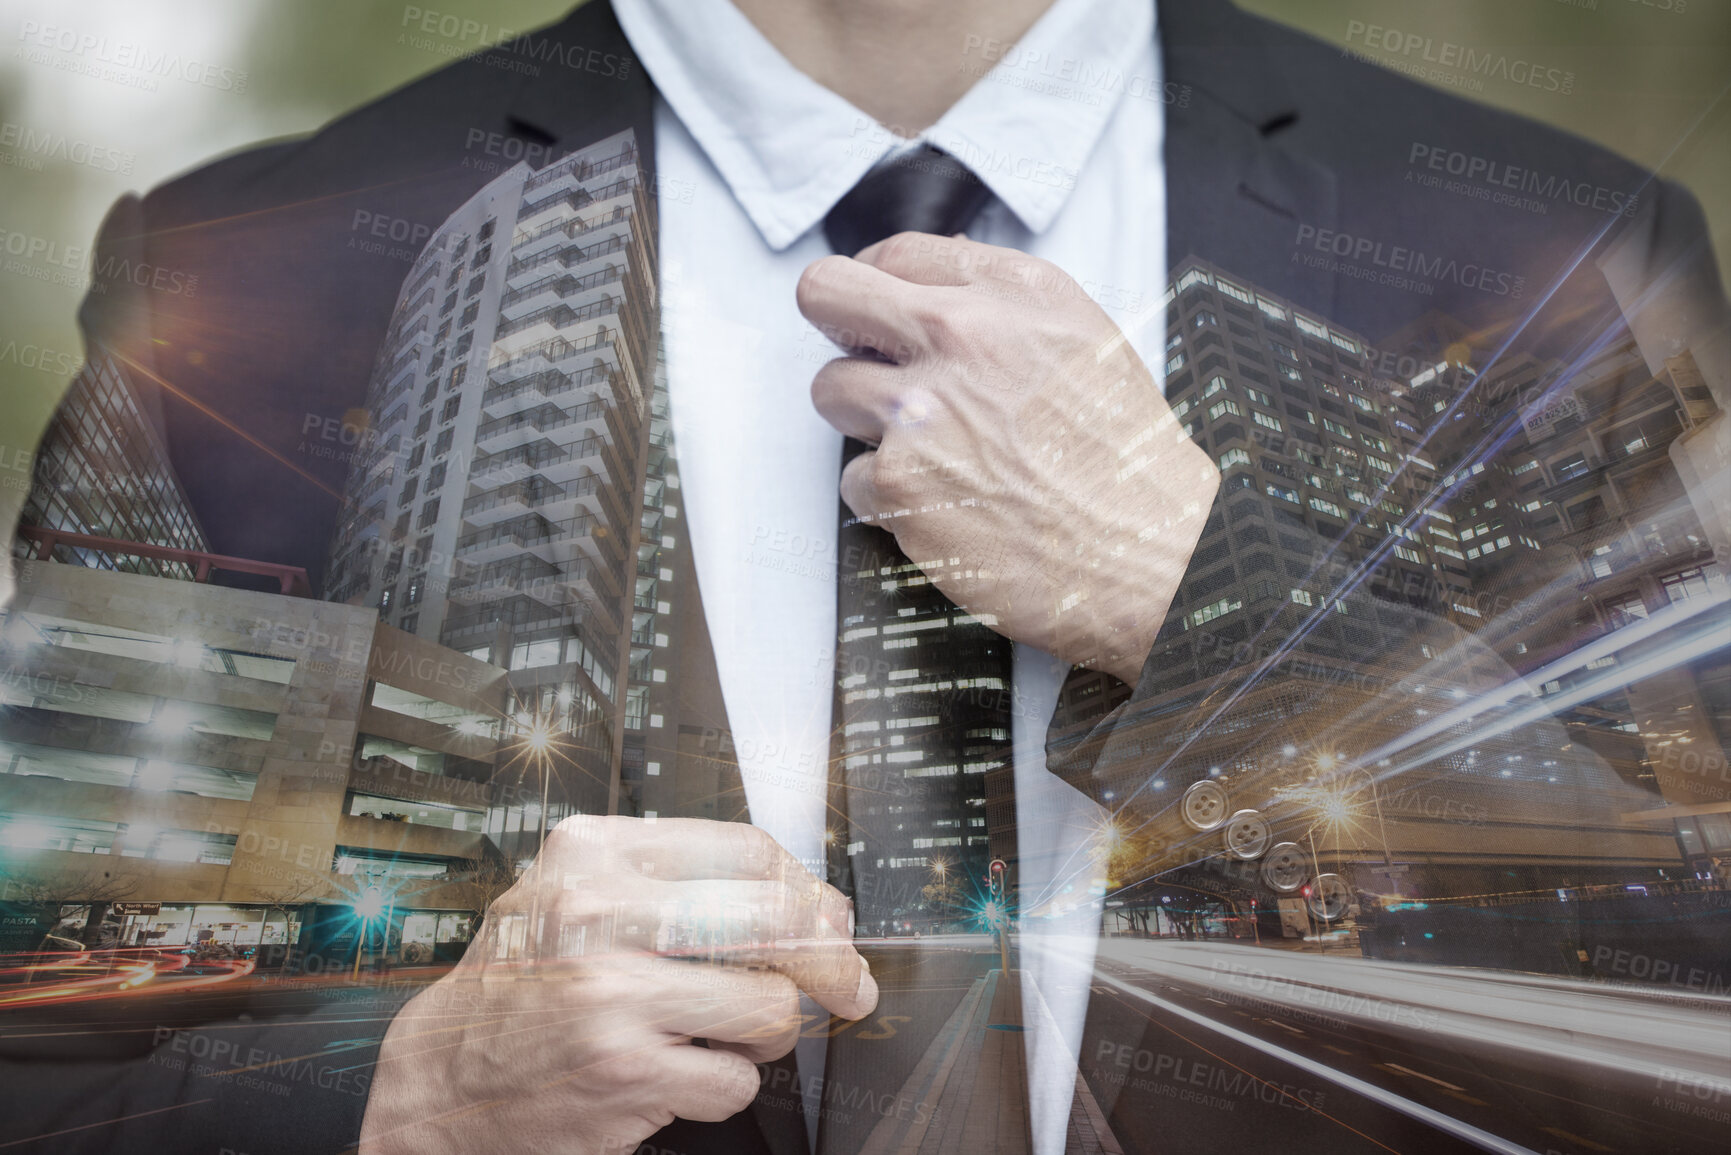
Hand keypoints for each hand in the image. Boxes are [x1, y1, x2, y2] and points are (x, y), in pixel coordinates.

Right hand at [358, 816, 875, 1153]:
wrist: (436, 1084)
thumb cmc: (518, 987)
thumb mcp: (571, 898)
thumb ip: (671, 882)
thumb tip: (808, 901)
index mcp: (592, 854)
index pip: (748, 851)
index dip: (810, 891)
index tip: (833, 919)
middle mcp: (601, 913)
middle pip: (779, 921)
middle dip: (832, 962)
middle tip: (847, 987)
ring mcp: (613, 995)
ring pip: (771, 1008)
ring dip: (763, 1034)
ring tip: (713, 1033)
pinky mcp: (626, 1071)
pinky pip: (737, 1080)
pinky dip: (722, 1085)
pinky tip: (675, 1072)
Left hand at [797, 232, 1218, 683]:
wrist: (1151, 555)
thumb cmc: (1127, 463)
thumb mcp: (1084, 344)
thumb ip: (1005, 309)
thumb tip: (936, 289)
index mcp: (1015, 293)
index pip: (896, 253)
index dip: (880, 289)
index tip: (884, 317)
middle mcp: (962, 336)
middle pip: (828, 292)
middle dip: (836, 326)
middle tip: (862, 361)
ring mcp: (921, 409)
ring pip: (830, 390)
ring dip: (866, 422)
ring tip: (930, 453)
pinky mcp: (897, 482)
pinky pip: (852, 479)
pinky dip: (888, 500)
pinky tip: (945, 508)